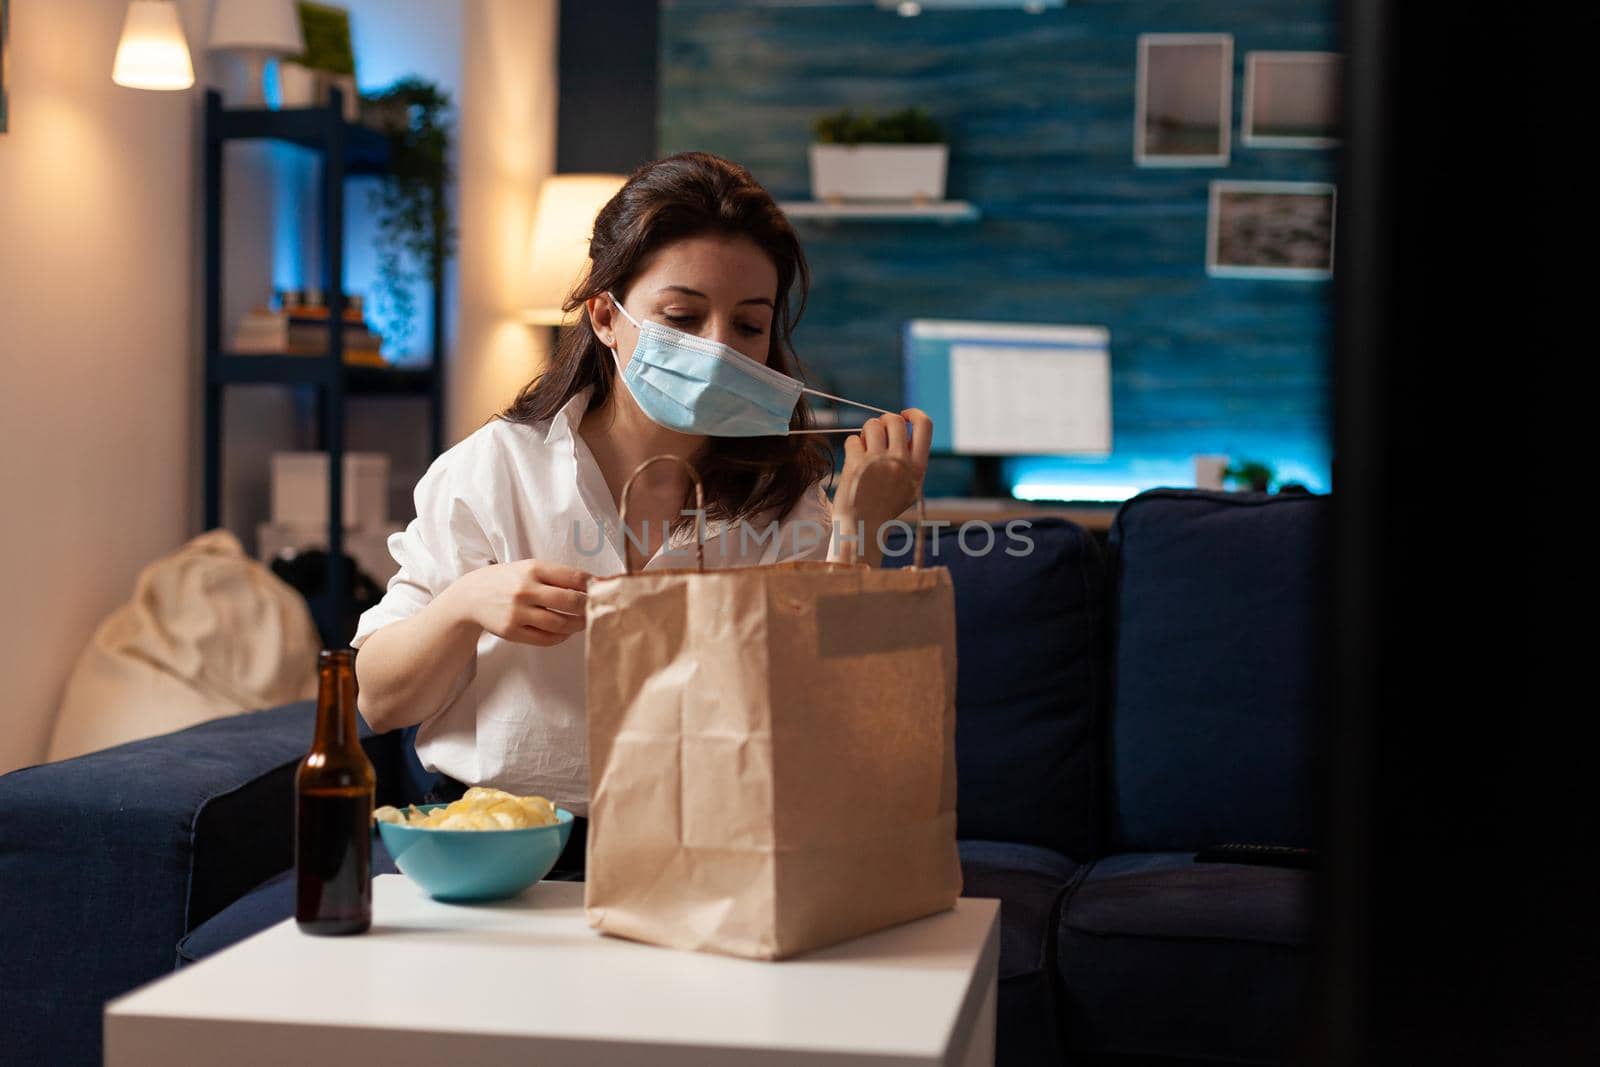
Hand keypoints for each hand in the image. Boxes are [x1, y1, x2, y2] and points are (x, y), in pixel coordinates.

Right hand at [441, 560, 591, 646]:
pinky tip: (565, 632)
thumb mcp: (527, 568)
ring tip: (583, 622)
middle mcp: (525, 589)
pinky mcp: (512, 631)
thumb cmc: (506, 580)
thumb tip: (591, 585)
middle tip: (597, 609)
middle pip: (570, 601)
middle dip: (589, 607)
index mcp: (533, 569)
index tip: (602, 590)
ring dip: (577, 625)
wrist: (471, 596)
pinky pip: (545, 638)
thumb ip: (555, 576)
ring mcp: (518, 612)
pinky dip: (560, 637)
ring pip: (560, 623)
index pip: (573, 576)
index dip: (593, 585)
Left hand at [833, 409, 932, 563]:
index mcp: (918, 467)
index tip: (903, 415)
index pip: (925, 425)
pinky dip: (852, 447)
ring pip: (871, 425)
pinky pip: (853, 440)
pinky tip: (854, 461)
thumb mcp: (909, 485)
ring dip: (865, 432)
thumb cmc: (884, 506)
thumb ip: (910, 458)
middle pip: (894, 420)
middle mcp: (900, 462)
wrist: (863, 528)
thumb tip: (902, 425)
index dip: (913, 413)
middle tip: (877, 435)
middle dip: (883, 421)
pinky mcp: (856, 464)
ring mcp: (878, 462)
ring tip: (864, 448)